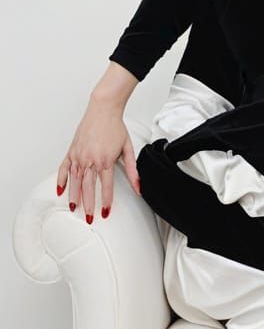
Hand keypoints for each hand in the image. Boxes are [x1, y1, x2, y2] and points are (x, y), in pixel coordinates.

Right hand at [56, 94, 141, 221]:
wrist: (103, 110)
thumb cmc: (116, 128)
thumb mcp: (128, 150)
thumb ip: (133, 171)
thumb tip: (139, 188)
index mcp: (105, 160)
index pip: (105, 186)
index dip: (105, 201)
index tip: (105, 212)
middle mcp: (90, 159)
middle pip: (87, 187)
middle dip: (88, 204)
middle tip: (88, 218)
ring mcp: (78, 155)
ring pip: (74, 180)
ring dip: (73, 196)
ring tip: (73, 208)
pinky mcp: (71, 151)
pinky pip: (64, 168)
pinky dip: (61, 180)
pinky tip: (60, 190)